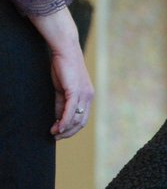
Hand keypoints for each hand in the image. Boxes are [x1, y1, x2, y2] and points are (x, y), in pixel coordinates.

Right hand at [31, 9, 93, 138]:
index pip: (82, 118)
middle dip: (69, 132)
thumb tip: (59, 118)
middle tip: (56, 137)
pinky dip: (64, 121)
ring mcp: (84, 94)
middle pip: (81, 122)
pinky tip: (58, 127)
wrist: (65, 51)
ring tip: (54, 134)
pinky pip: (70, 110)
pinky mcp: (75, 91)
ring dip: (65, 129)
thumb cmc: (63, 68)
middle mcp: (88, 97)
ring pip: (76, 118)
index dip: (72, 129)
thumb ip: (62, 103)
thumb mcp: (62, 89)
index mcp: (87, 97)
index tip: (61, 134)